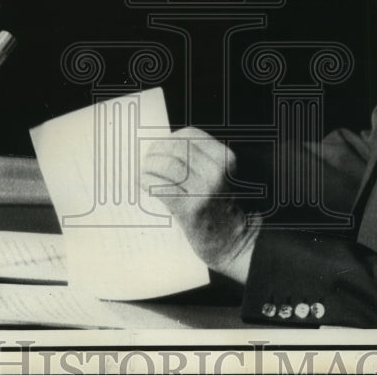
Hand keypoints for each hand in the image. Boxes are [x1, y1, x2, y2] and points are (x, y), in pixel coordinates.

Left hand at [141, 126, 259, 283]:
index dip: (170, 138)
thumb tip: (162, 146)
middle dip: (156, 151)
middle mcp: (217, 171)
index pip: (190, 134)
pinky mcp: (190, 209)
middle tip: (147, 160)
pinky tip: (144, 184)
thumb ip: (200, 160)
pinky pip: (161, 187)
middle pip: (175, 147)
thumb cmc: (219, 206)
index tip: (160, 147)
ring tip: (144, 172)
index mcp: (225, 158)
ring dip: (149, 166)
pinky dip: (147, 181)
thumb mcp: (220, 175)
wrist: (232, 241)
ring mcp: (205, 190)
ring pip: (167, 164)